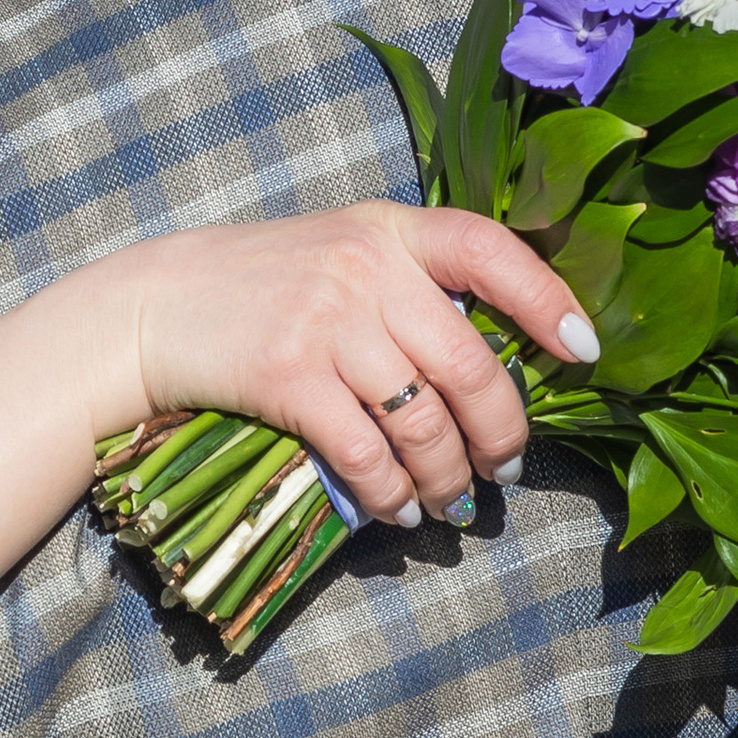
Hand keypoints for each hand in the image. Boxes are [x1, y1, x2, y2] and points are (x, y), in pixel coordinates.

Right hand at [106, 202, 601, 528]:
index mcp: (389, 229)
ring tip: (450, 504)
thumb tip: (491, 363)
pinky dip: (391, 493)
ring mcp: (327, 323)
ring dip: (447, 478)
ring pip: (424, 421)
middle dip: (500, 433)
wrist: (154, 307)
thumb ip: (408, 285)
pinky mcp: (289, 379)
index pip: (491, 250)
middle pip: (471, 365)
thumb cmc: (258, 285)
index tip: (583, 351)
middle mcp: (366, 269)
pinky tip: (396, 508)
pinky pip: (365, 454)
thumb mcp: (339, 251)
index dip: (548, 300)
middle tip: (504, 468)